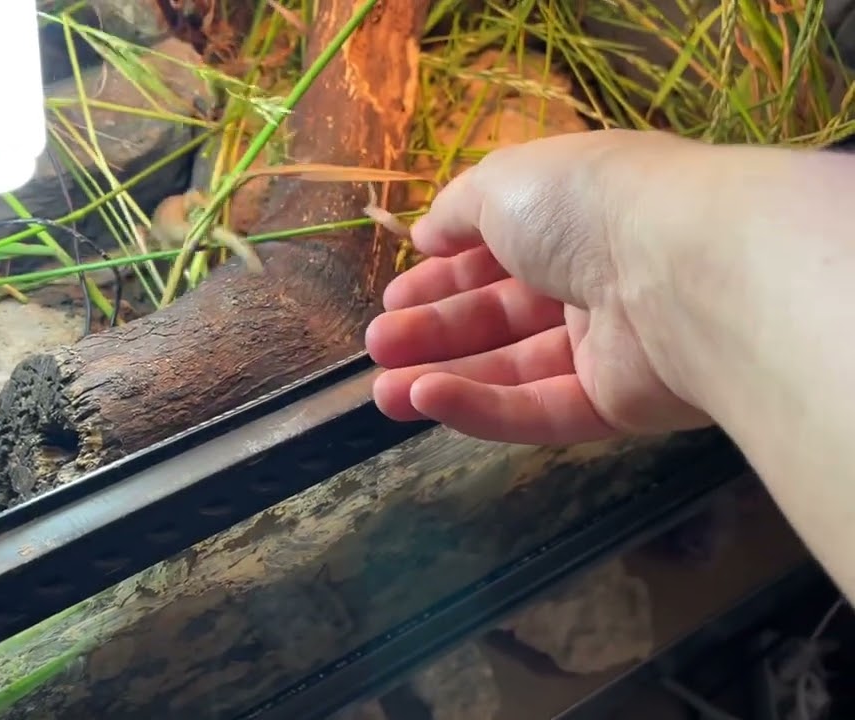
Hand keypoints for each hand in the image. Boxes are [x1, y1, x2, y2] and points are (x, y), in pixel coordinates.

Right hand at [365, 130, 713, 444]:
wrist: (682, 270)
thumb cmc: (586, 206)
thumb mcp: (503, 182)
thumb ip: (457, 209)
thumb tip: (427, 234)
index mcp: (575, 216)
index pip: (499, 251)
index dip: (443, 275)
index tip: (393, 296)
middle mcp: (595, 277)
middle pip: (501, 313)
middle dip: (433, 330)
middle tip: (377, 346)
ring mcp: (610, 345)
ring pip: (513, 367)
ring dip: (444, 376)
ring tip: (381, 392)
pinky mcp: (618, 403)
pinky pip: (541, 407)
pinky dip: (482, 407)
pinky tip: (426, 399)